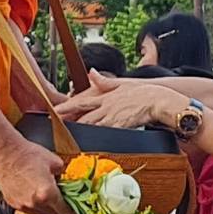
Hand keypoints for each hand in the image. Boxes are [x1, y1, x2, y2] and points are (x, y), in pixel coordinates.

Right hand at [0, 139, 68, 213]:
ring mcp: (23, 205)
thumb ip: (64, 177)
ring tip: (55, 213)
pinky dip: (37, 211)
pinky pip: (29, 212)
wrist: (6, 152)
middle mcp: (35, 203)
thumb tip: (65, 183)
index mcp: (48, 194)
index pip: (65, 212)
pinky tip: (40, 205)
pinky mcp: (13, 203)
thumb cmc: (28, 154)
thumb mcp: (56, 162)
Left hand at [57, 72, 184, 130]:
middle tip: (55, 126)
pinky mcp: (120, 126)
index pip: (81, 101)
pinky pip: (104, 133)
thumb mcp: (122, 83)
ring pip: (92, 125)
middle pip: (83, 116)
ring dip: (79, 130)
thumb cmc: (143, 93)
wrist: (158, 101)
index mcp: (105, 96)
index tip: (54, 111)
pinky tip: (87, 141)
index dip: (67, 106)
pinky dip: (94, 137)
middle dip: (68, 122)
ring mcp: (113, 117)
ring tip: (66, 135)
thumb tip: (92, 72)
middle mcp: (106, 107)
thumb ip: (104, 81)